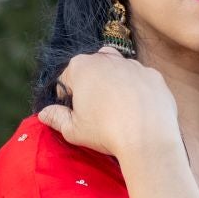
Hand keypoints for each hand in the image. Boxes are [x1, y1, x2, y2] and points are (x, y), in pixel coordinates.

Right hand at [36, 47, 180, 164]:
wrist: (148, 139)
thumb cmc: (105, 133)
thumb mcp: (74, 131)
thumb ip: (57, 118)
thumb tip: (44, 114)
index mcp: (81, 66)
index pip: (67, 79)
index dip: (68, 98)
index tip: (76, 114)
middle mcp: (107, 58)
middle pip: (93, 69)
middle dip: (93, 86)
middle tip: (99, 112)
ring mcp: (133, 64)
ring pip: (119, 71)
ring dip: (117, 85)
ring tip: (121, 111)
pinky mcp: (154, 75)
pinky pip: (142, 81)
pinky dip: (140, 92)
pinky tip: (140, 112)